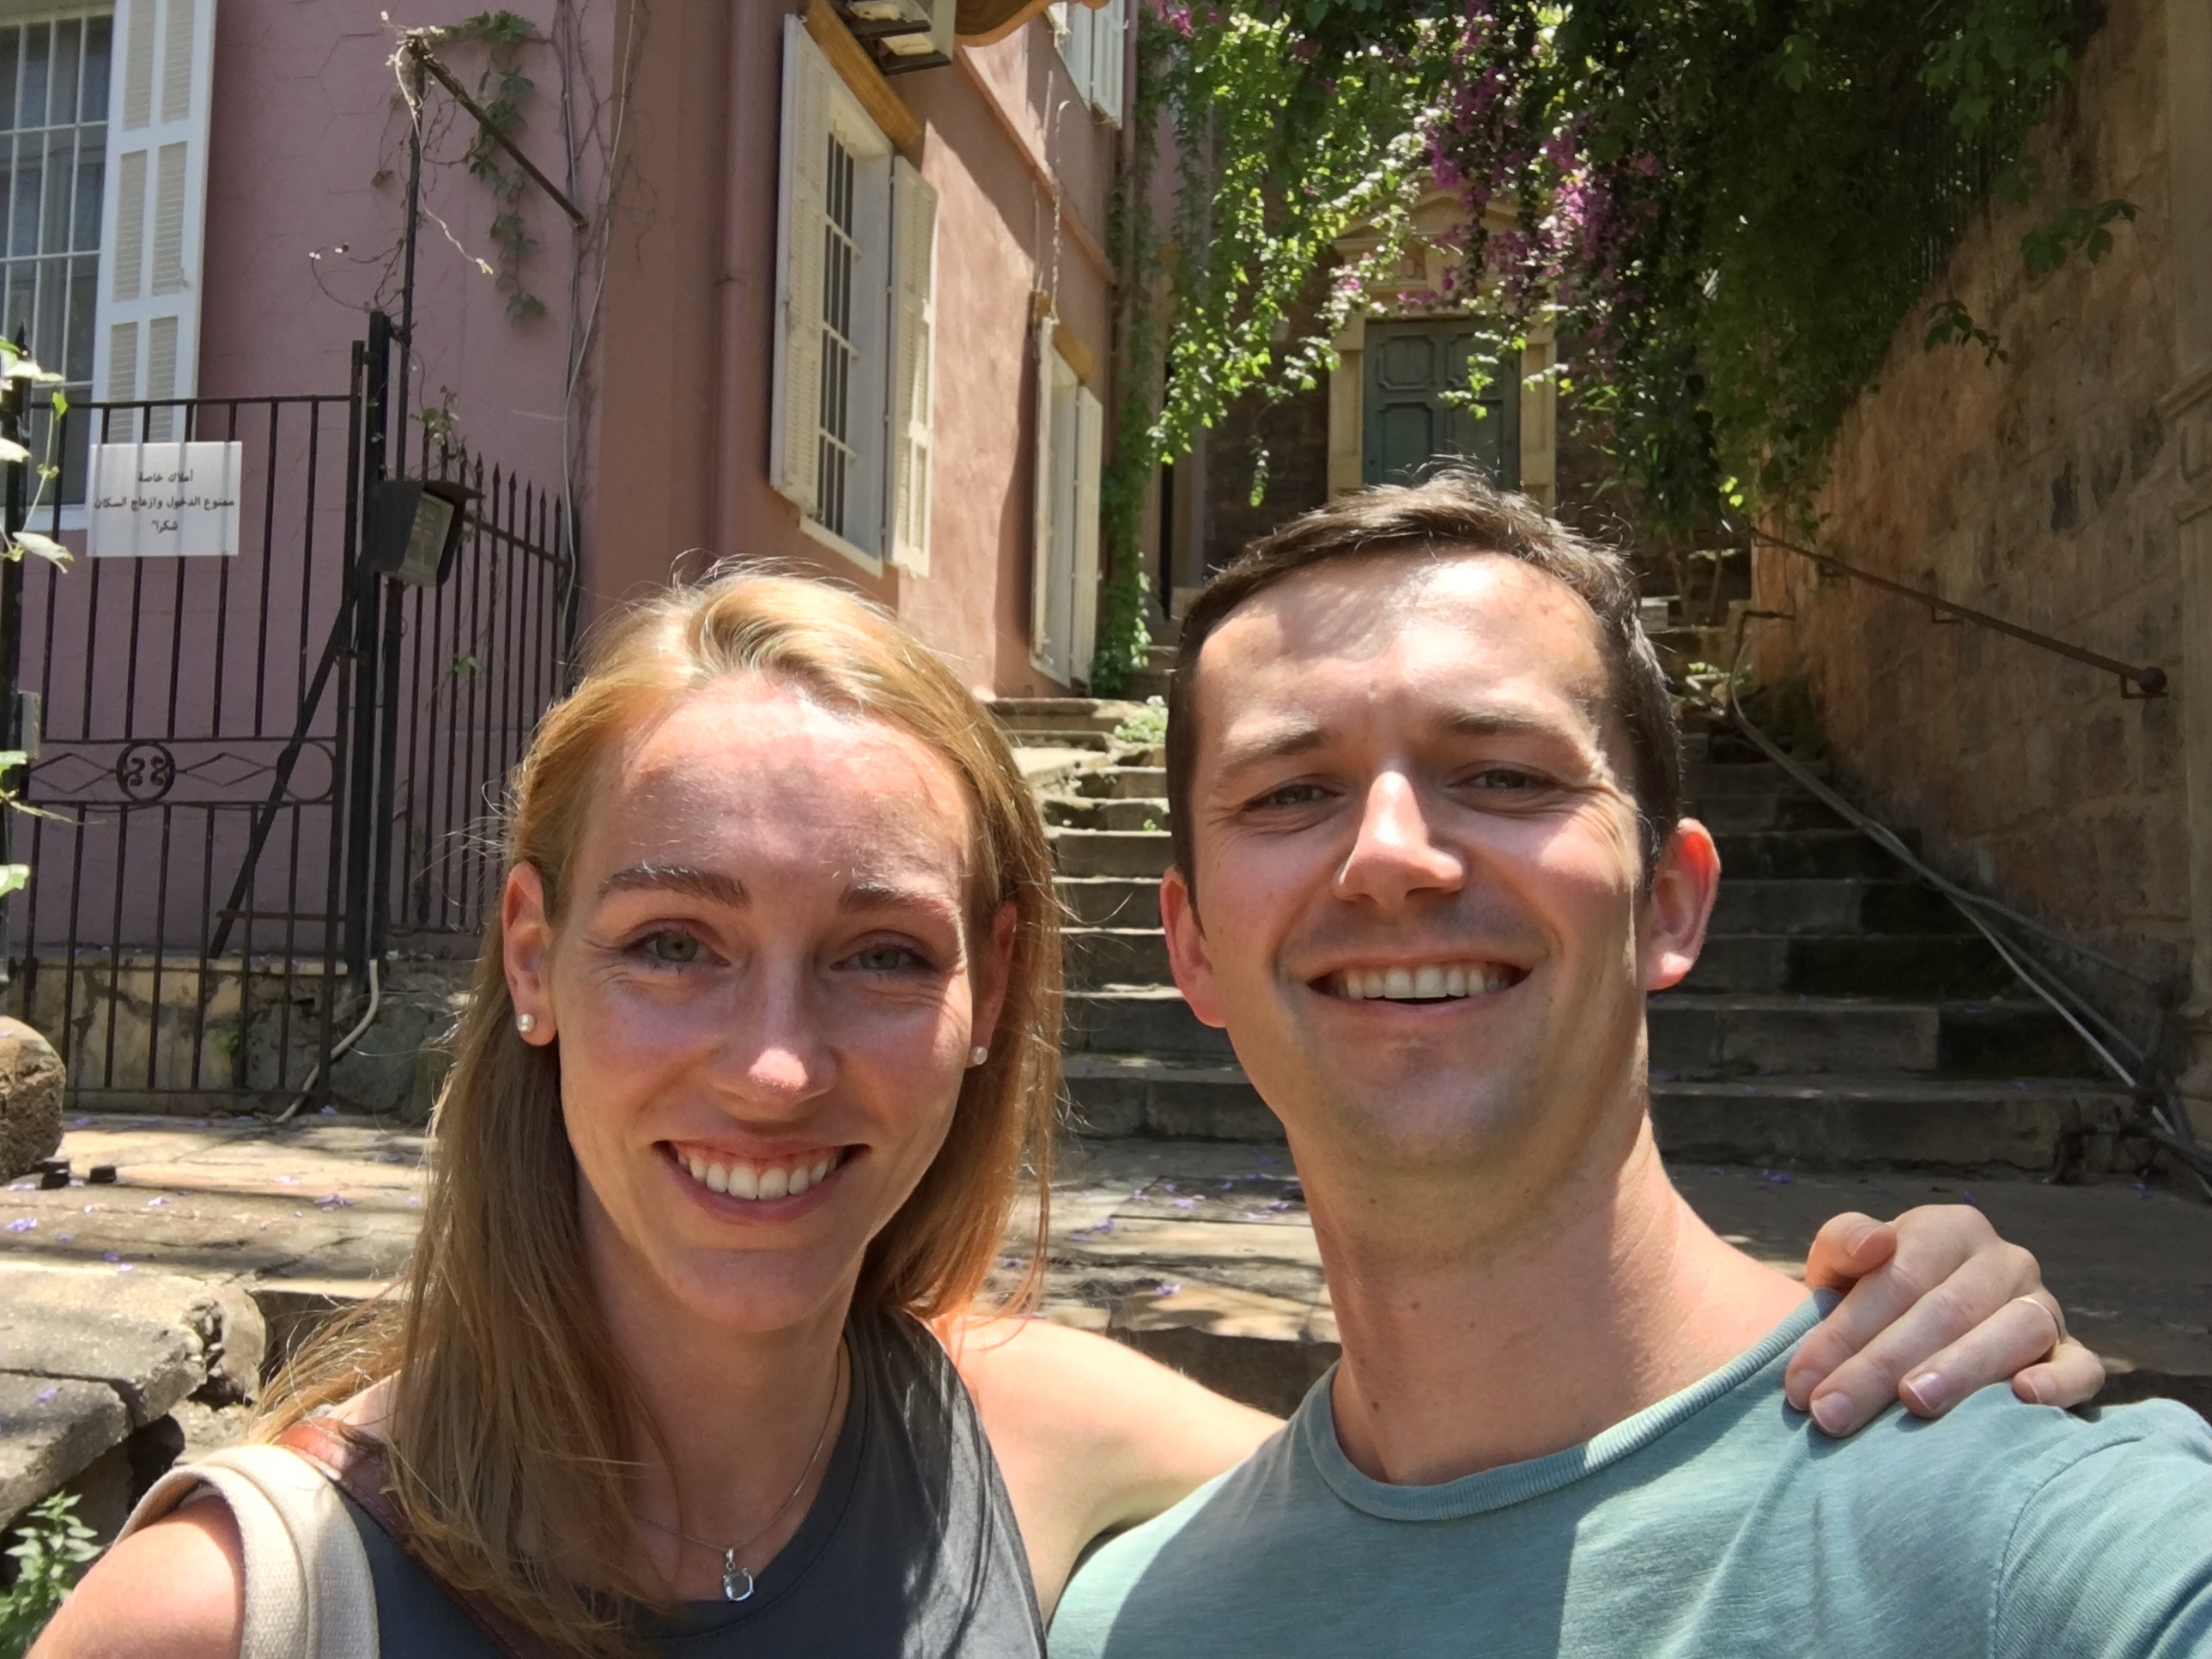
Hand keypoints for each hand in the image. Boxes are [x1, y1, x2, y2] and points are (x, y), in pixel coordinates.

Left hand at [1783, 1206, 2103, 1435]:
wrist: (1917, 1339)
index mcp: (1947, 1229)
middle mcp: (2004, 1261)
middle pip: (1944, 1310)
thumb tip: (1878, 1241)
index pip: (1896, 1277)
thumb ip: (1842, 1244)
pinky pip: (2080, 1367)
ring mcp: (2044, 1306)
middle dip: (1879, 1366)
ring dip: (1961, 1369)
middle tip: (1832, 1414)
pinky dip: (2057, 1383)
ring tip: (1914, 1403)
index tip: (1801, 1385)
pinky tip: (2022, 1399)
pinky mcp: (2074, 1355)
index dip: (1844, 1331)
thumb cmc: (1872, 1305)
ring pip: (2013, 1331)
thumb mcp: (1841, 1267)